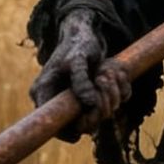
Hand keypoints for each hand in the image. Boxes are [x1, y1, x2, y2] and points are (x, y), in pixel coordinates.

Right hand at [29, 9, 129, 134]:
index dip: (73, 131)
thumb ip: (81, 80)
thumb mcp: (78, 59)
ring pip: (98, 117)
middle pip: (81, 125)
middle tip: (104, 81)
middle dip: (100, 108)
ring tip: (109, 73)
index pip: (54, 127)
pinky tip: (115, 75)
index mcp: (45, 92)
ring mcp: (74, 101)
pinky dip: (118, 93)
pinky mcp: (89, 98)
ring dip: (111, 98)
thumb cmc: (78, 43)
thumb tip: (89, 104)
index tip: (89, 121)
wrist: (87, 32)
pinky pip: (109, 107)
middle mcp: (56, 100)